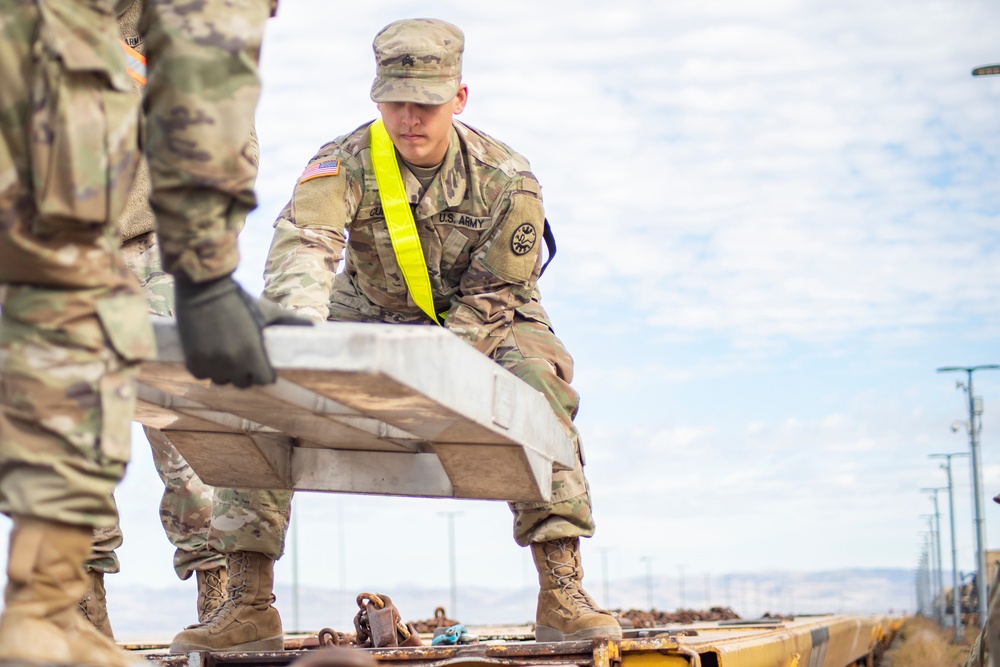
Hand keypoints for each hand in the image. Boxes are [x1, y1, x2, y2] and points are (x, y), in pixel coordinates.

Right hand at [174, 275, 310, 387]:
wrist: (204, 288)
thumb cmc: (240, 300)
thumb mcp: (267, 311)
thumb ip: (290, 322)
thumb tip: (315, 326)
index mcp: (253, 352)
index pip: (264, 380)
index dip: (264, 373)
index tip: (262, 366)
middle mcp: (232, 362)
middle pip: (242, 383)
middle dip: (245, 374)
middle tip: (243, 360)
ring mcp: (211, 363)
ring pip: (221, 381)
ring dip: (225, 372)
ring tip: (226, 357)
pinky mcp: (192, 359)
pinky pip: (202, 375)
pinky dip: (206, 368)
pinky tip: (210, 355)